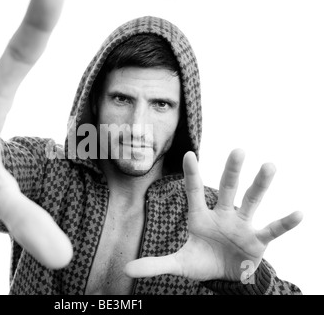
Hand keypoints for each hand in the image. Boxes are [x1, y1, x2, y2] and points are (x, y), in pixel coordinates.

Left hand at [125, 149, 302, 281]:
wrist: (224, 276)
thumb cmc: (202, 262)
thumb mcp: (178, 264)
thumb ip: (155, 264)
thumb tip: (126, 268)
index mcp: (200, 217)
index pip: (195, 192)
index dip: (192, 175)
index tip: (188, 154)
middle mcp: (223, 215)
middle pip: (228, 189)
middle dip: (232, 170)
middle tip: (239, 149)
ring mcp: (242, 226)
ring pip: (252, 201)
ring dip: (261, 185)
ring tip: (270, 165)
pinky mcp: (258, 240)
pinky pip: (273, 229)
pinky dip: (285, 222)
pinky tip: (299, 212)